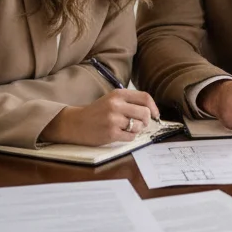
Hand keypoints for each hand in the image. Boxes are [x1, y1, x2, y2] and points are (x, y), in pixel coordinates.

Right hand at [41, 88, 159, 145]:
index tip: (155, 115)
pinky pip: (131, 137)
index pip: (145, 97)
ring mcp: (113, 119)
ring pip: (138, 126)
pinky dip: (129, 137)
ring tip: (126, 128)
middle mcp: (116, 105)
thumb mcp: (112, 99)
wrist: (75, 123)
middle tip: (141, 124)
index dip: (154, 107)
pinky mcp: (111, 133)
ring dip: (137, 129)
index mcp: (118, 94)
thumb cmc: (96, 112)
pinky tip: (120, 134)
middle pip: (145, 112)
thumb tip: (151, 110)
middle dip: (146, 121)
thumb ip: (129, 102)